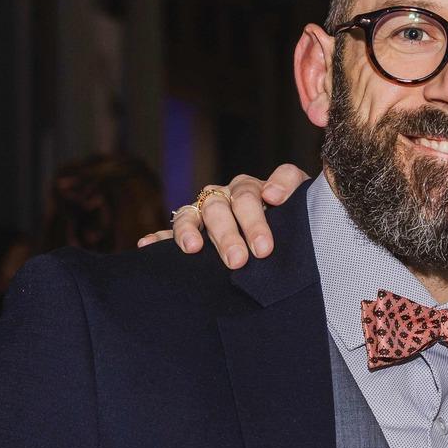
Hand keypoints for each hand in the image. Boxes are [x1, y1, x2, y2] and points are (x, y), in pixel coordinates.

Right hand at [138, 164, 310, 265]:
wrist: (289, 236)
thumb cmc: (295, 219)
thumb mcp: (301, 202)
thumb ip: (292, 187)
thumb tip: (272, 193)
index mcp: (250, 190)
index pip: (249, 194)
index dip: (255, 218)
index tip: (266, 239)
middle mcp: (224, 198)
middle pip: (220, 208)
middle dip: (228, 235)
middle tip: (239, 261)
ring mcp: (204, 214)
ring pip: (192, 215)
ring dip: (190, 231)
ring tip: (193, 249)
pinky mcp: (189, 232)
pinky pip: (169, 232)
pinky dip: (159, 239)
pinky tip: (146, 245)